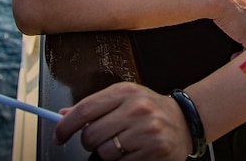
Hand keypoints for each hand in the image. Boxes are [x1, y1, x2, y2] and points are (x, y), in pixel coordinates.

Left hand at [55, 82, 190, 160]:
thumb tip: (63, 115)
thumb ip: (95, 106)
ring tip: (122, 143)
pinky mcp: (153, 151)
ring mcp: (146, 130)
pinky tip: (134, 150)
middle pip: (91, 135)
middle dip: (89, 142)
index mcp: (126, 91)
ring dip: (107, 153)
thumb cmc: (151, 109)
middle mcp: (137, 108)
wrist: (185, 121)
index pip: (84, 109)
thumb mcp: (124, 98)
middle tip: (100, 139)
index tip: (59, 135)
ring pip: (104, 153)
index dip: (65, 126)